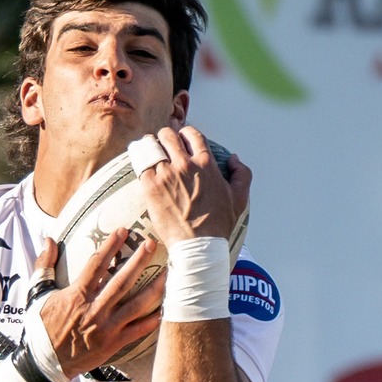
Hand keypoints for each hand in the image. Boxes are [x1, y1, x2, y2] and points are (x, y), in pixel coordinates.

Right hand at [32, 231, 163, 379]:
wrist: (45, 362)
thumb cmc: (41, 327)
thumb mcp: (38, 294)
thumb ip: (45, 265)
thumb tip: (48, 239)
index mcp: (77, 294)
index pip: (97, 264)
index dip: (111, 246)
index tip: (123, 230)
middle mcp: (95, 309)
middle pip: (122, 281)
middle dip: (139, 261)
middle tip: (152, 244)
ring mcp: (107, 327)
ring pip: (136, 305)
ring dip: (153, 289)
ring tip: (168, 273)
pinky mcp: (114, 343)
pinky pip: (138, 331)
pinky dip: (152, 321)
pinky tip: (164, 309)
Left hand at [137, 125, 248, 246]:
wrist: (198, 247)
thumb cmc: (218, 226)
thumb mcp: (239, 199)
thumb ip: (242, 174)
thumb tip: (233, 158)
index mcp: (206, 163)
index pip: (192, 134)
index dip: (185, 134)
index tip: (181, 141)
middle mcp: (185, 164)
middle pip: (168, 135)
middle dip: (165, 138)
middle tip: (163, 147)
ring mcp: (166, 174)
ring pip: (151, 145)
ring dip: (150, 147)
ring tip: (149, 154)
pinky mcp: (150, 186)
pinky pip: (140, 162)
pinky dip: (140, 161)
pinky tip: (141, 167)